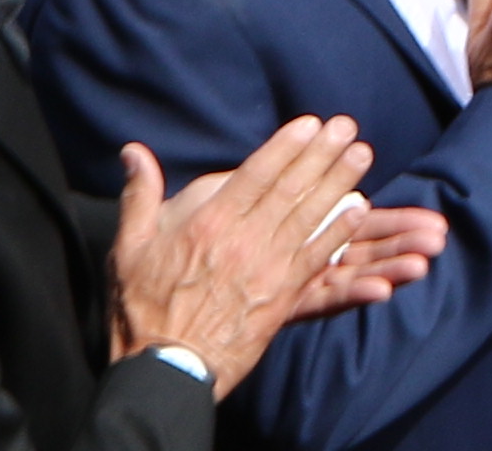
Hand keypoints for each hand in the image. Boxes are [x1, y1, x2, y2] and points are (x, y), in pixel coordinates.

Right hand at [111, 118, 409, 384]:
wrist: (166, 368)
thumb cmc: (143, 309)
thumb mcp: (129, 248)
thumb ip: (139, 196)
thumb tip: (132, 151)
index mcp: (208, 224)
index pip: (255, 174)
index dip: (285, 146)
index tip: (310, 123)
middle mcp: (244, 240)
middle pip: (290, 189)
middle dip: (321, 155)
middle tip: (348, 126)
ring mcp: (267, 268)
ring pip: (310, 217)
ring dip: (339, 184)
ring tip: (362, 155)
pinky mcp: (282, 296)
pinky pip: (317, 257)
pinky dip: (339, 232)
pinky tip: (359, 211)